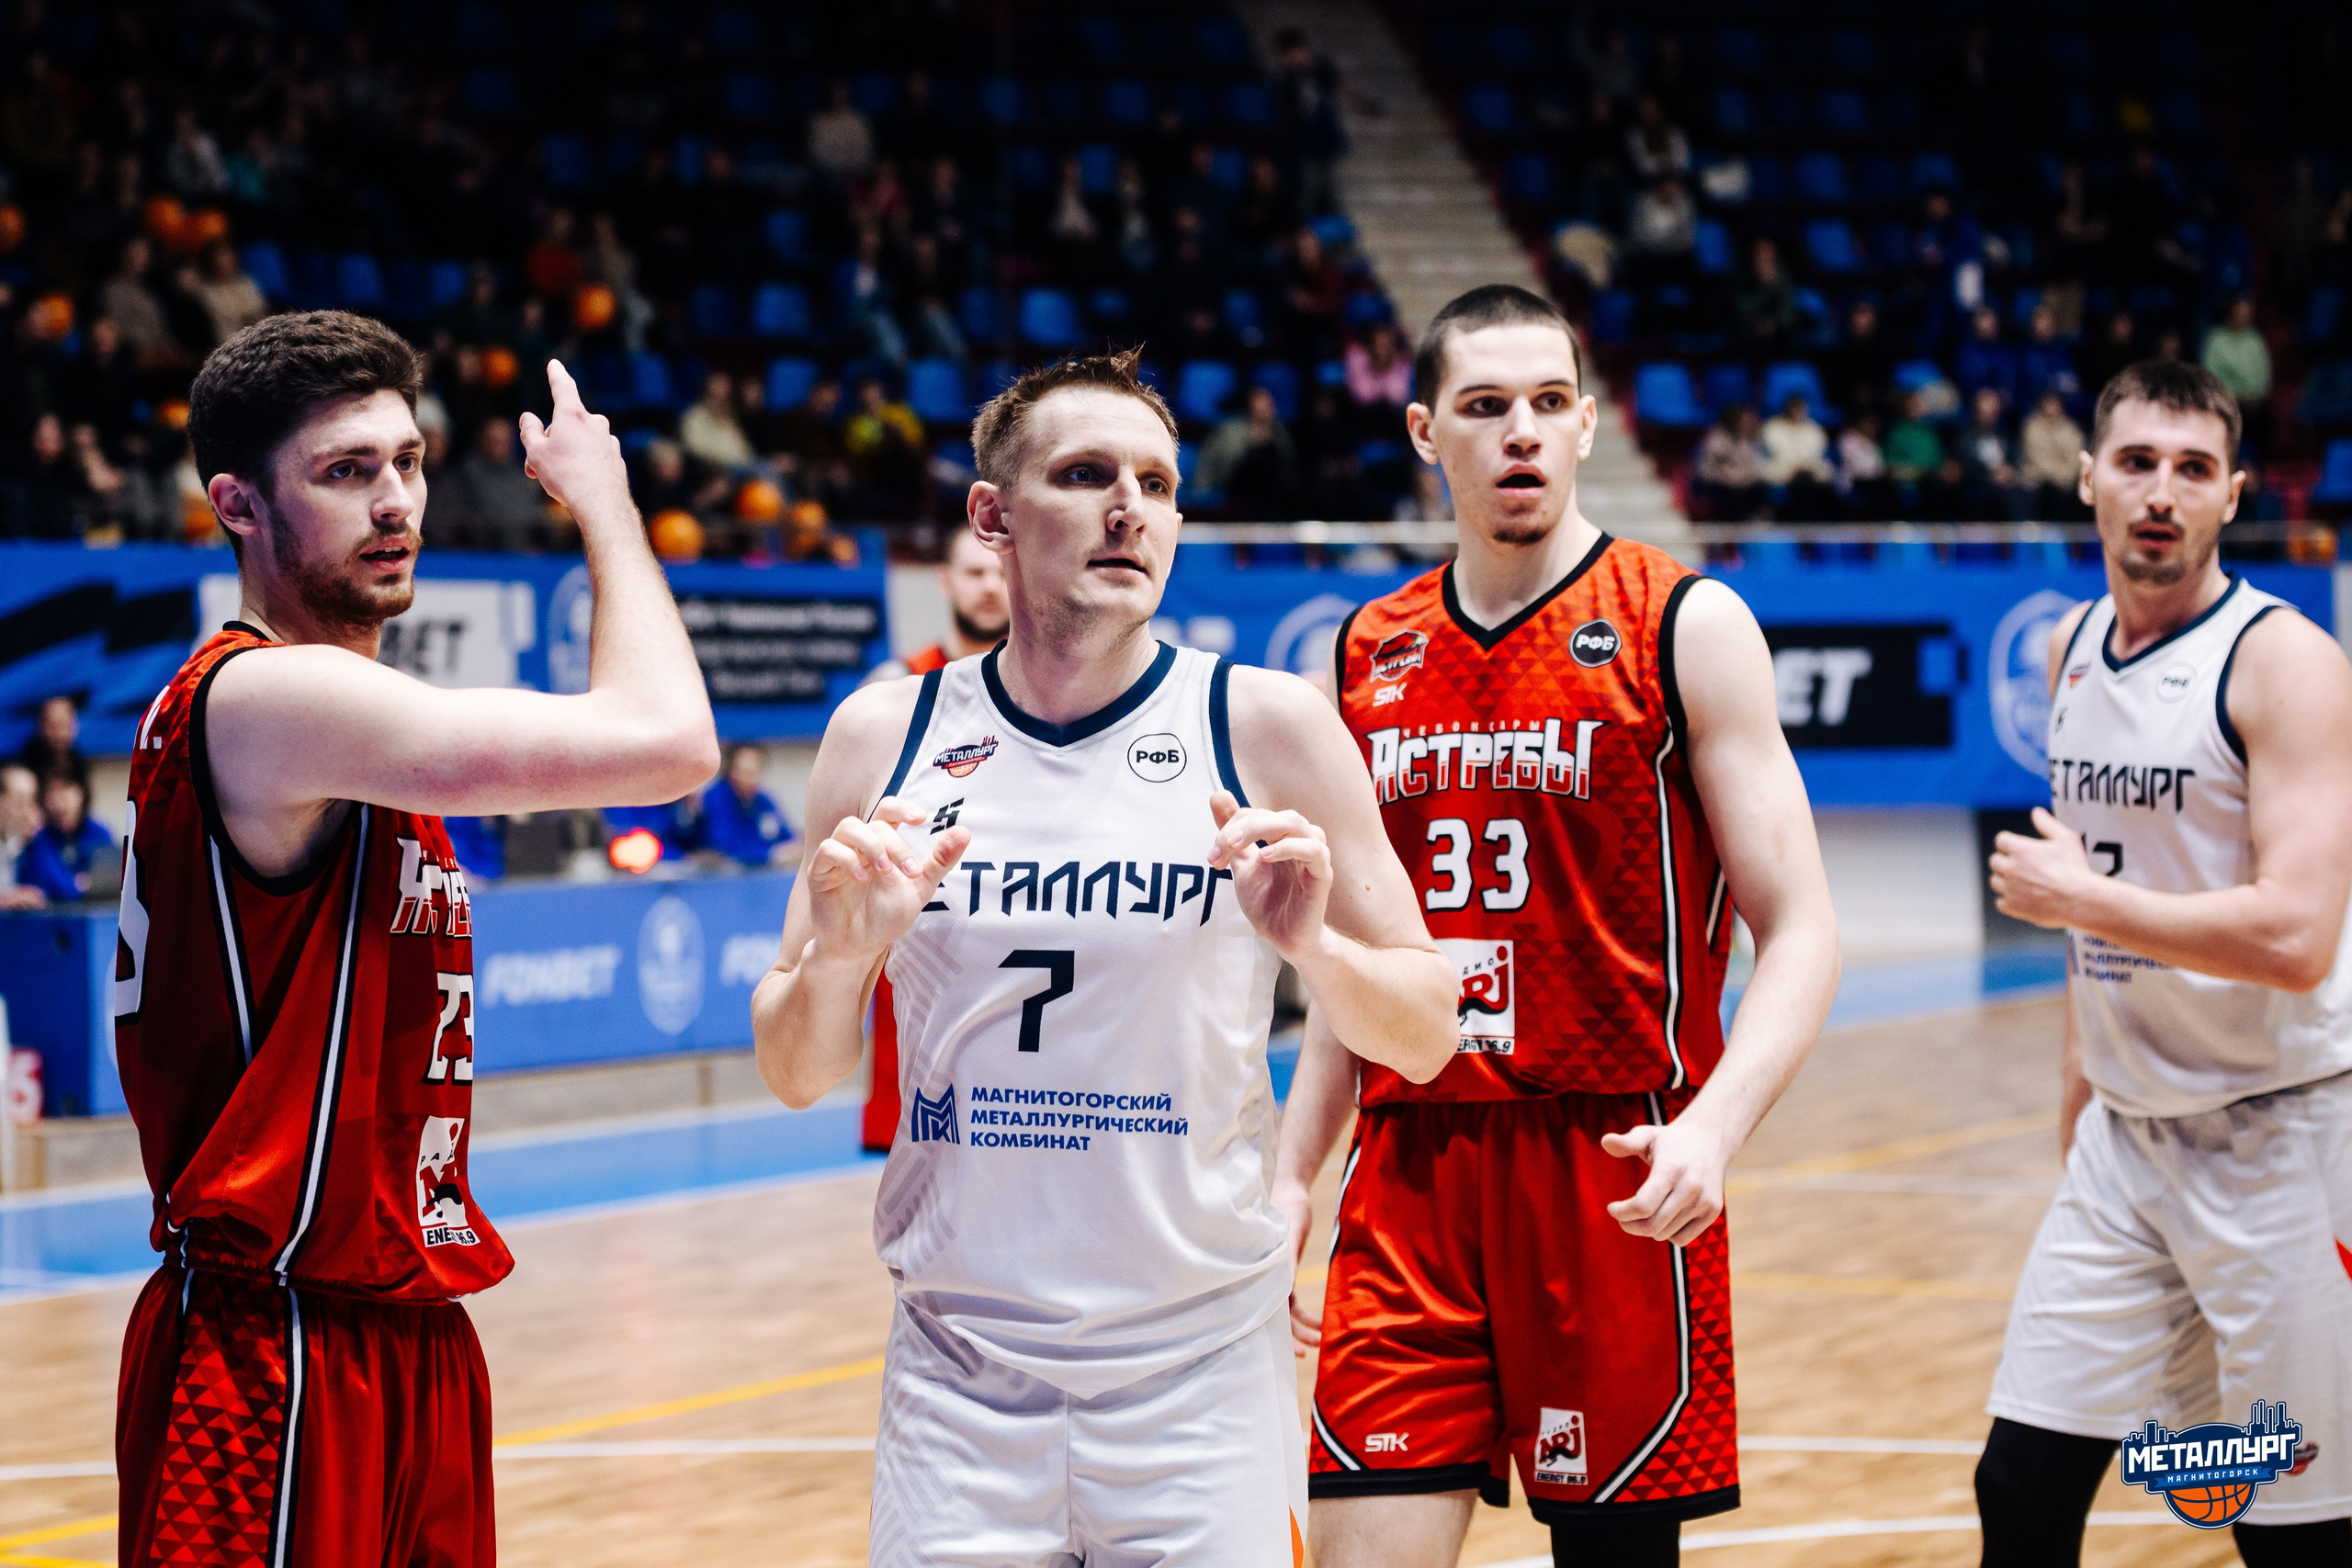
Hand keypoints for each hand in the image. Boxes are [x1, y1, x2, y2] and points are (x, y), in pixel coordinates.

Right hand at [517, 361, 633, 530]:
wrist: (601, 504)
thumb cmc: (565, 476)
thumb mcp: (536, 452)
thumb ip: (529, 431)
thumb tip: (528, 417)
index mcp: (573, 415)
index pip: (562, 387)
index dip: (556, 374)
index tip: (555, 364)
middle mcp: (594, 423)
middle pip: (565, 425)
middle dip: (548, 442)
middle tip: (534, 468)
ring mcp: (608, 440)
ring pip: (578, 443)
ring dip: (563, 456)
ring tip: (554, 479)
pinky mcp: (616, 458)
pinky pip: (592, 456)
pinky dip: (581, 465)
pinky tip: (577, 484)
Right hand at [803, 798, 968, 969]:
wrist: (861, 946)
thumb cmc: (887, 915)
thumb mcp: (920, 887)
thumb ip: (939, 861)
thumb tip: (964, 831)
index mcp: (882, 843)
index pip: (888, 810)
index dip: (902, 807)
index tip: (922, 818)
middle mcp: (858, 844)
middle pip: (875, 823)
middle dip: (896, 845)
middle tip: (910, 871)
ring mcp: (838, 856)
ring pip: (848, 826)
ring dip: (871, 844)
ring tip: (885, 871)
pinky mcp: (819, 872)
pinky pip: (828, 849)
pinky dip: (847, 859)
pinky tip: (861, 879)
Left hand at [1207, 790, 1330, 963]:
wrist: (1283, 939)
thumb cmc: (1268, 902)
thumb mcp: (1242, 864)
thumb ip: (1231, 833)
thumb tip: (1217, 794)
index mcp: (1280, 836)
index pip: (1255, 814)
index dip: (1230, 828)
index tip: (1212, 857)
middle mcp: (1299, 840)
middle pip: (1275, 814)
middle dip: (1243, 826)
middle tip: (1223, 847)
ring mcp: (1313, 856)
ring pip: (1295, 823)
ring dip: (1263, 828)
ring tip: (1238, 845)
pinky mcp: (1322, 875)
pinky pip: (1313, 850)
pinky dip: (1288, 847)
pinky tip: (1266, 857)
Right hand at [1272, 1177, 1322, 1355]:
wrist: (1291, 1191)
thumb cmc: (1286, 1209)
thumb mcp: (1288, 1233)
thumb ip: (1286, 1259)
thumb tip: (1288, 1285)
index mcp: (1259, 1269)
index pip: (1266, 1309)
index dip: (1279, 1333)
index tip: (1295, 1350)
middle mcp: (1264, 1277)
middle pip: (1275, 1316)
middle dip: (1292, 1337)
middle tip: (1311, 1351)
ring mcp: (1274, 1277)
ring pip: (1285, 1312)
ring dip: (1302, 1328)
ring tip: (1320, 1341)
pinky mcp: (1285, 1273)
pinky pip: (1292, 1301)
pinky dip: (1306, 1313)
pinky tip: (1322, 1322)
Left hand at [1602, 1114, 1732, 1246]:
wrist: (1711, 1141)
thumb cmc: (1671, 1141)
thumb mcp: (1648, 1135)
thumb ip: (1627, 1142)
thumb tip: (1605, 1142)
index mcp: (1671, 1169)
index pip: (1643, 1205)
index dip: (1623, 1213)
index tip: (1612, 1208)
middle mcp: (1690, 1188)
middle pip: (1652, 1225)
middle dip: (1629, 1225)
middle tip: (1621, 1217)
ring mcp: (1704, 1202)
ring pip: (1665, 1234)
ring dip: (1647, 1229)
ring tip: (1641, 1214)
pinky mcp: (1712, 1212)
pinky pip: (1682, 1239)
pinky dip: (1667, 1234)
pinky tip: (1662, 1218)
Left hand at [1989, 807, 2093, 928]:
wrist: (2080, 899)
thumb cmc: (2075, 868)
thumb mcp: (2066, 839)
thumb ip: (2047, 824)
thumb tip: (2036, 812)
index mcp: (2020, 849)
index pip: (2001, 840)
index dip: (2010, 843)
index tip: (2020, 849)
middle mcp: (2010, 868)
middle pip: (1995, 860)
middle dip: (2006, 861)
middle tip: (2023, 867)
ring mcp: (2010, 888)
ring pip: (1995, 882)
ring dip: (2005, 881)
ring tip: (2024, 883)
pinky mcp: (2013, 907)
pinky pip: (2000, 902)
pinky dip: (2009, 901)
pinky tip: (2023, 899)